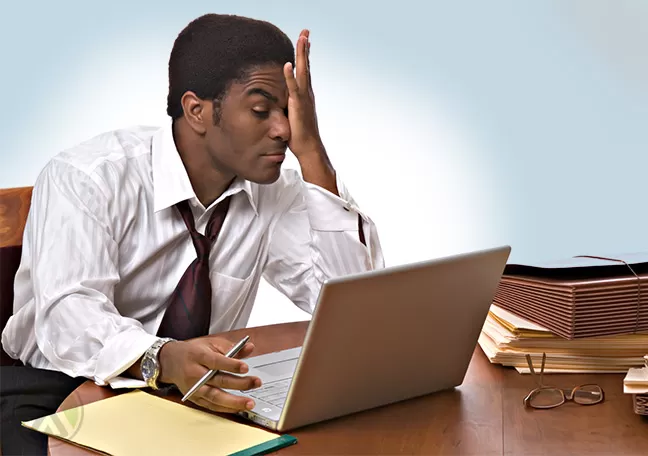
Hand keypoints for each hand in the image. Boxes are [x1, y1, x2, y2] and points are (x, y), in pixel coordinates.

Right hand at [158, 336, 261, 412]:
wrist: (170, 361)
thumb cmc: (193, 352)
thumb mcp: (211, 343)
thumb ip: (231, 347)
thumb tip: (250, 347)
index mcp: (198, 356)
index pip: (216, 361)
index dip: (231, 365)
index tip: (245, 367)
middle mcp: (195, 373)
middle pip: (218, 380)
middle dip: (239, 383)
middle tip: (255, 383)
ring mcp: (194, 388)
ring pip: (215, 397)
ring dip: (234, 401)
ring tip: (249, 402)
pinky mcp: (194, 398)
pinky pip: (211, 405)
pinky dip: (226, 408)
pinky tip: (238, 407)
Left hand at [284, 29, 323, 158]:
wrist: (309, 148)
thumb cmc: (300, 135)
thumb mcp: (292, 116)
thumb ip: (288, 106)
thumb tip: (281, 103)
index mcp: (304, 95)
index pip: (304, 71)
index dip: (304, 56)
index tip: (305, 41)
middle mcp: (307, 93)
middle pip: (306, 66)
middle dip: (305, 48)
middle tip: (305, 32)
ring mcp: (304, 98)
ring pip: (303, 72)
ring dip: (302, 55)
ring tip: (302, 38)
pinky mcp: (298, 106)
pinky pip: (294, 88)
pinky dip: (290, 76)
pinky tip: (288, 64)